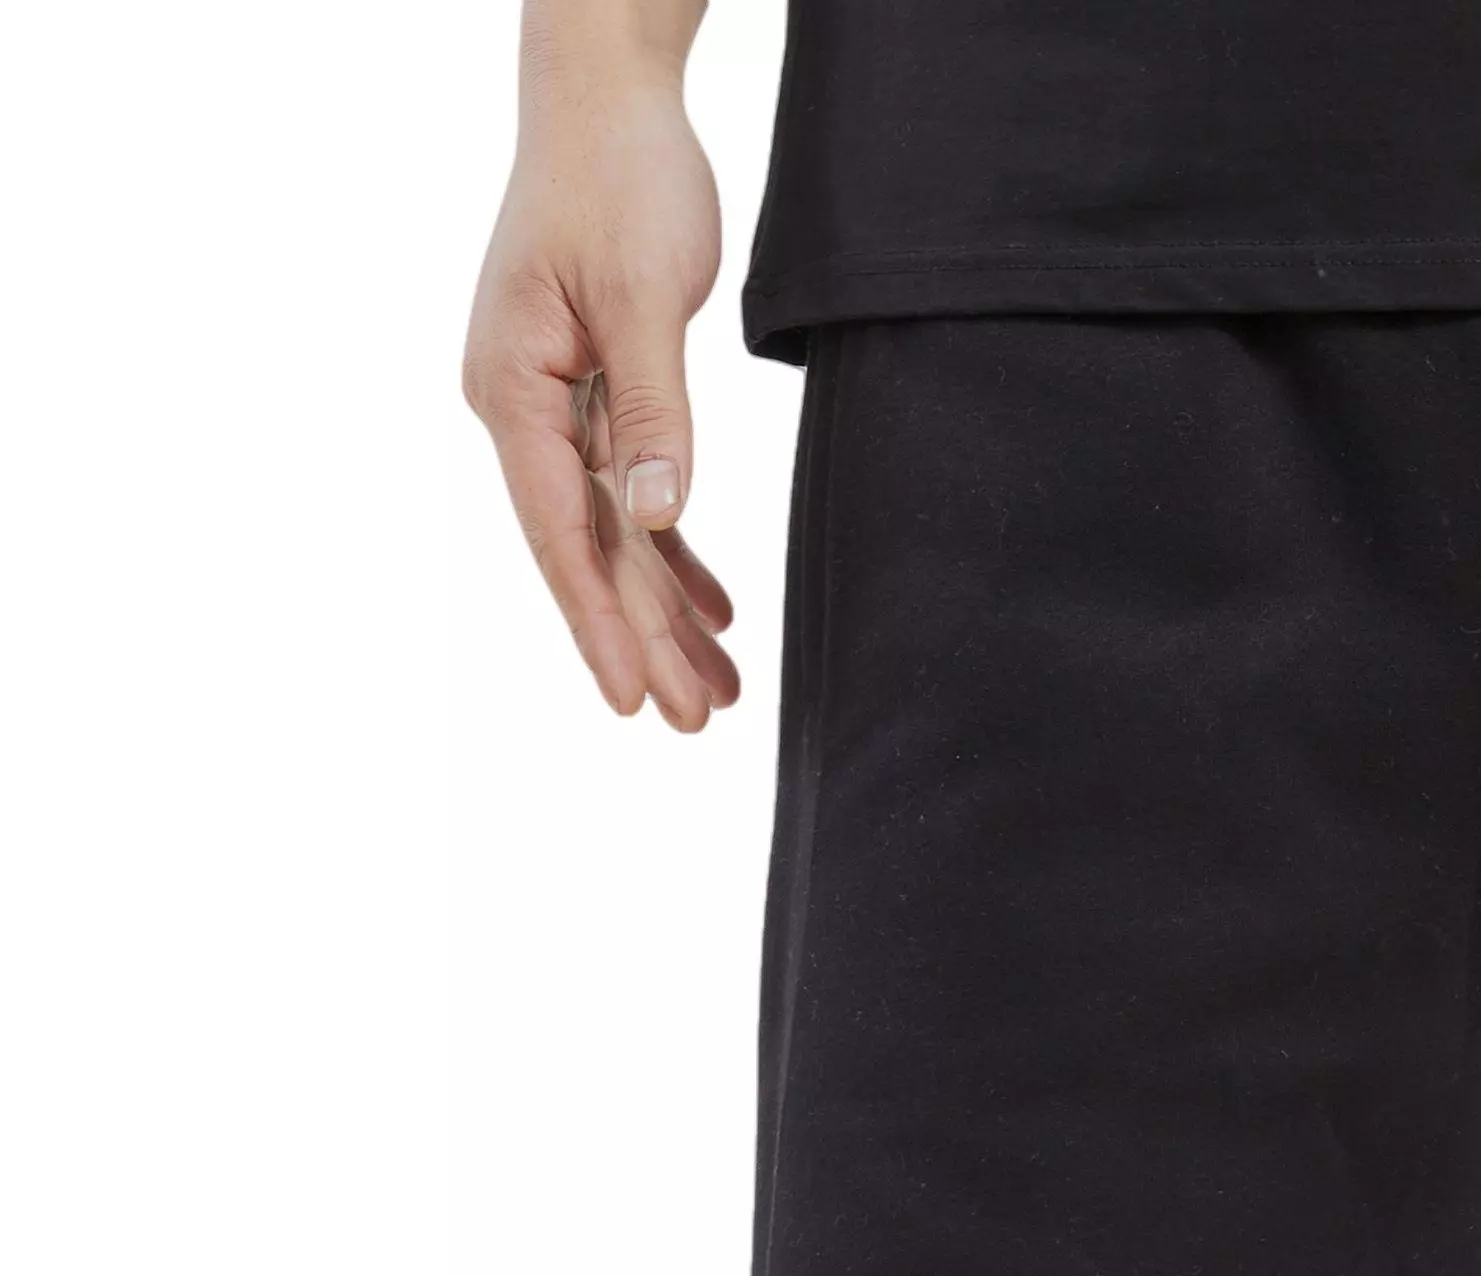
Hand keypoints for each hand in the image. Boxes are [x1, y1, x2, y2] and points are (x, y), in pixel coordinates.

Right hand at [462, 80, 737, 728]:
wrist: (606, 97)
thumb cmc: (618, 175)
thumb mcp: (644, 293)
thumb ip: (654, 410)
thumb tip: (654, 518)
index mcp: (510, 386)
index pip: (557, 531)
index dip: (598, 622)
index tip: (633, 698)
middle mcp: (520, 406)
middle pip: (587, 547)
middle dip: (644, 638)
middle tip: (696, 721)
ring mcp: (552, 403)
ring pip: (616, 531)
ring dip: (667, 610)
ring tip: (719, 693)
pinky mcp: (592, 390)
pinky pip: (631, 491)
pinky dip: (674, 550)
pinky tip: (713, 609)